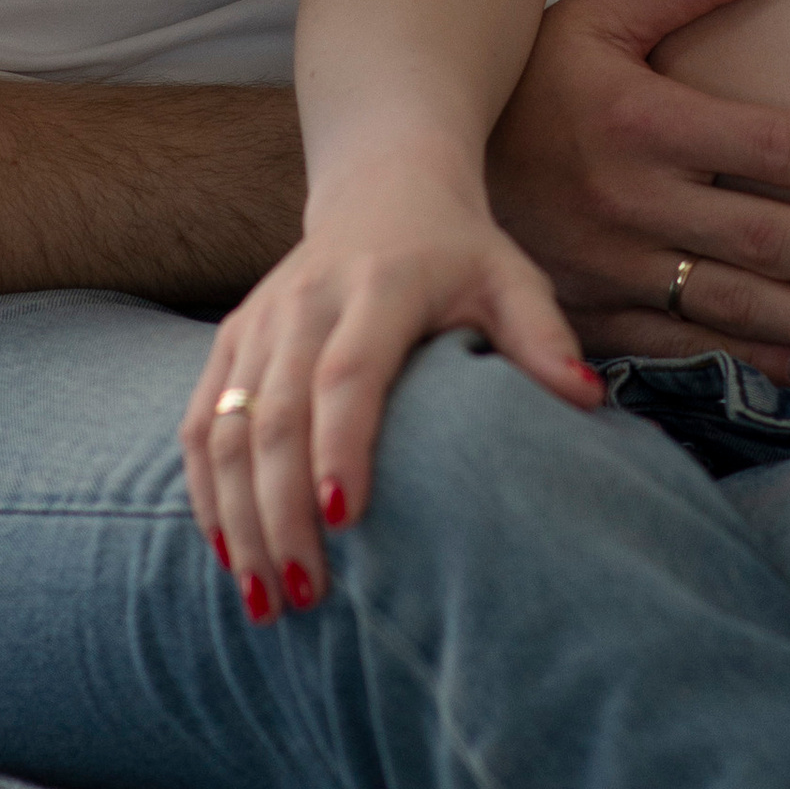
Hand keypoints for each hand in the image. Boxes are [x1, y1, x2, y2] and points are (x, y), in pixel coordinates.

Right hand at [179, 144, 598, 621]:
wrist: (383, 188)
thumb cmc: (460, 253)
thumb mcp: (512, 279)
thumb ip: (544, 335)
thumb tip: (588, 398)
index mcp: (377, 287)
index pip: (345, 375)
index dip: (340, 447)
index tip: (345, 523)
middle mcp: (303, 303)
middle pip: (274, 417)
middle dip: (281, 513)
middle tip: (307, 597)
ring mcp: (258, 322)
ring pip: (225, 429)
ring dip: (236, 519)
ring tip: (262, 600)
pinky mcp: (230, 340)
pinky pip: (201, 423)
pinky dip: (207, 492)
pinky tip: (226, 552)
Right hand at [488, 0, 789, 385]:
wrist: (432, 152)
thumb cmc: (537, 72)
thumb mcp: (605, 11)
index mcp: (642, 120)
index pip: (769, 146)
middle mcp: (630, 199)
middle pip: (767, 238)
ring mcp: (609, 265)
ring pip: (736, 304)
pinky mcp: (591, 312)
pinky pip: (684, 347)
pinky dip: (754, 363)